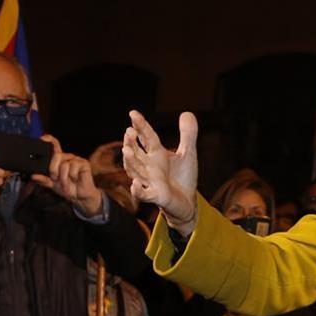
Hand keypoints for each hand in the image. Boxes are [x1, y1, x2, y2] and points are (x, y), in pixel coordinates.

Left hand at [32, 136, 102, 216]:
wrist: (79, 196)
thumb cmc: (67, 188)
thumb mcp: (52, 184)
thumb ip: (43, 179)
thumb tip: (34, 176)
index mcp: (58, 160)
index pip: (54, 145)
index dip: (49, 140)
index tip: (43, 139)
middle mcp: (67, 157)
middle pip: (57, 155)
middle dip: (53, 169)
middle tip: (55, 178)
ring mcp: (75, 160)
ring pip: (64, 164)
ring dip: (63, 177)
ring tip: (65, 184)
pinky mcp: (84, 163)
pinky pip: (74, 166)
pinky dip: (72, 176)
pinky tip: (75, 180)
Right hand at [122, 111, 198, 235]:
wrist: (187, 202)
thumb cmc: (183, 177)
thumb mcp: (188, 154)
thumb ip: (188, 135)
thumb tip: (187, 113)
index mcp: (156, 154)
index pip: (147, 137)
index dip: (140, 126)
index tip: (133, 113)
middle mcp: (149, 166)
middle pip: (137, 152)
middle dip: (131, 143)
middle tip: (129, 131)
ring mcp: (150, 181)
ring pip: (136, 171)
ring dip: (131, 161)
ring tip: (127, 150)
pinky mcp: (155, 196)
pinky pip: (144, 194)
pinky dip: (138, 190)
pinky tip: (135, 184)